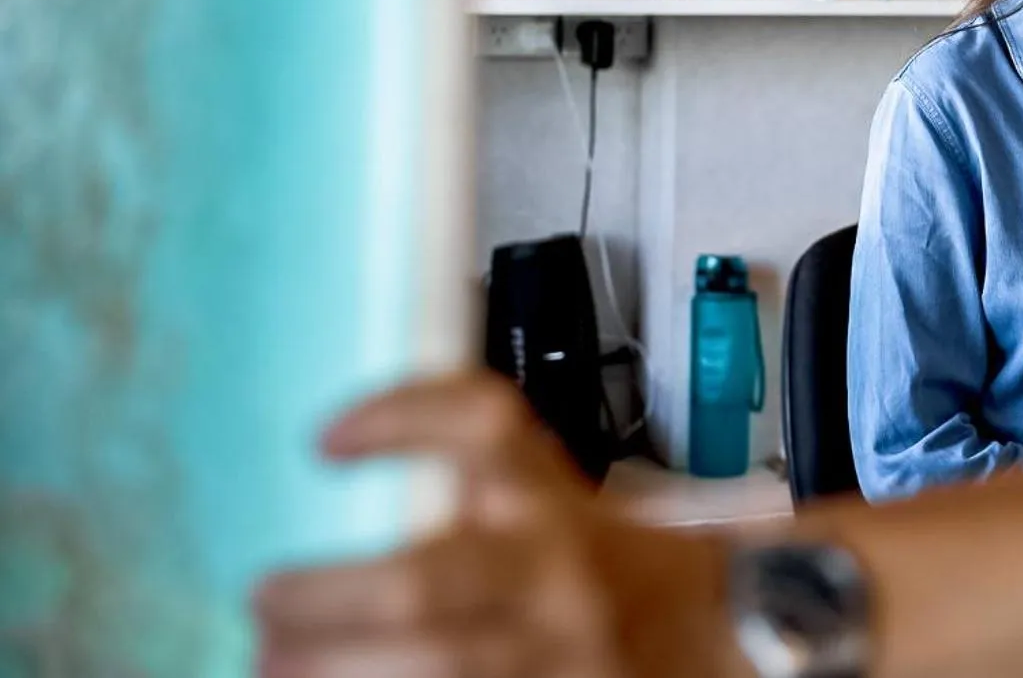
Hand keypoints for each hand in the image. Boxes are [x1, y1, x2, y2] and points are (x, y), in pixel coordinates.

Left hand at [255, 372, 750, 677]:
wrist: (709, 639)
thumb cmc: (614, 567)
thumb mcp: (557, 501)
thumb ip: (480, 483)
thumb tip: (337, 460)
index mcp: (553, 502)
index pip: (485, 426)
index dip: (404, 417)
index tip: (325, 441)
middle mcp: (553, 573)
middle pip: (425, 583)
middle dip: (325, 597)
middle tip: (265, 597)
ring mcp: (549, 652)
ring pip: (434, 663)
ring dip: (333, 666)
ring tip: (273, 662)